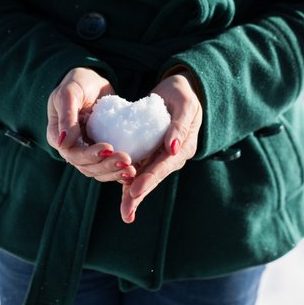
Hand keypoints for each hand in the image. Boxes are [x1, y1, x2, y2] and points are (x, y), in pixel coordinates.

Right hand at [46, 68, 136, 182]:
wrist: (92, 81)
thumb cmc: (77, 82)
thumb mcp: (70, 92)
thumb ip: (66, 115)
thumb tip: (63, 142)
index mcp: (57, 136)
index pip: (72, 153)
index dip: (90, 155)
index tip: (109, 147)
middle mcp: (71, 147)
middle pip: (86, 166)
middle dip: (106, 166)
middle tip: (126, 160)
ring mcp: (86, 150)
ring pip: (98, 170)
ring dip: (114, 172)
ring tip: (132, 170)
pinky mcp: (100, 149)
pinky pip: (108, 166)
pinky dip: (119, 171)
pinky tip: (133, 172)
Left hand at [120, 72, 202, 223]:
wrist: (178, 91)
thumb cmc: (184, 95)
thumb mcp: (185, 105)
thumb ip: (180, 125)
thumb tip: (174, 148)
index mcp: (183, 148)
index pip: (165, 165)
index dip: (150, 178)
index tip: (135, 190)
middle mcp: (171, 157)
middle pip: (154, 177)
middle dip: (140, 194)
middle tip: (127, 211)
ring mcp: (159, 156)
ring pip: (144, 176)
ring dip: (133, 194)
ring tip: (125, 213)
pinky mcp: (148, 152)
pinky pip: (137, 167)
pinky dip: (127, 178)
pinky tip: (118, 193)